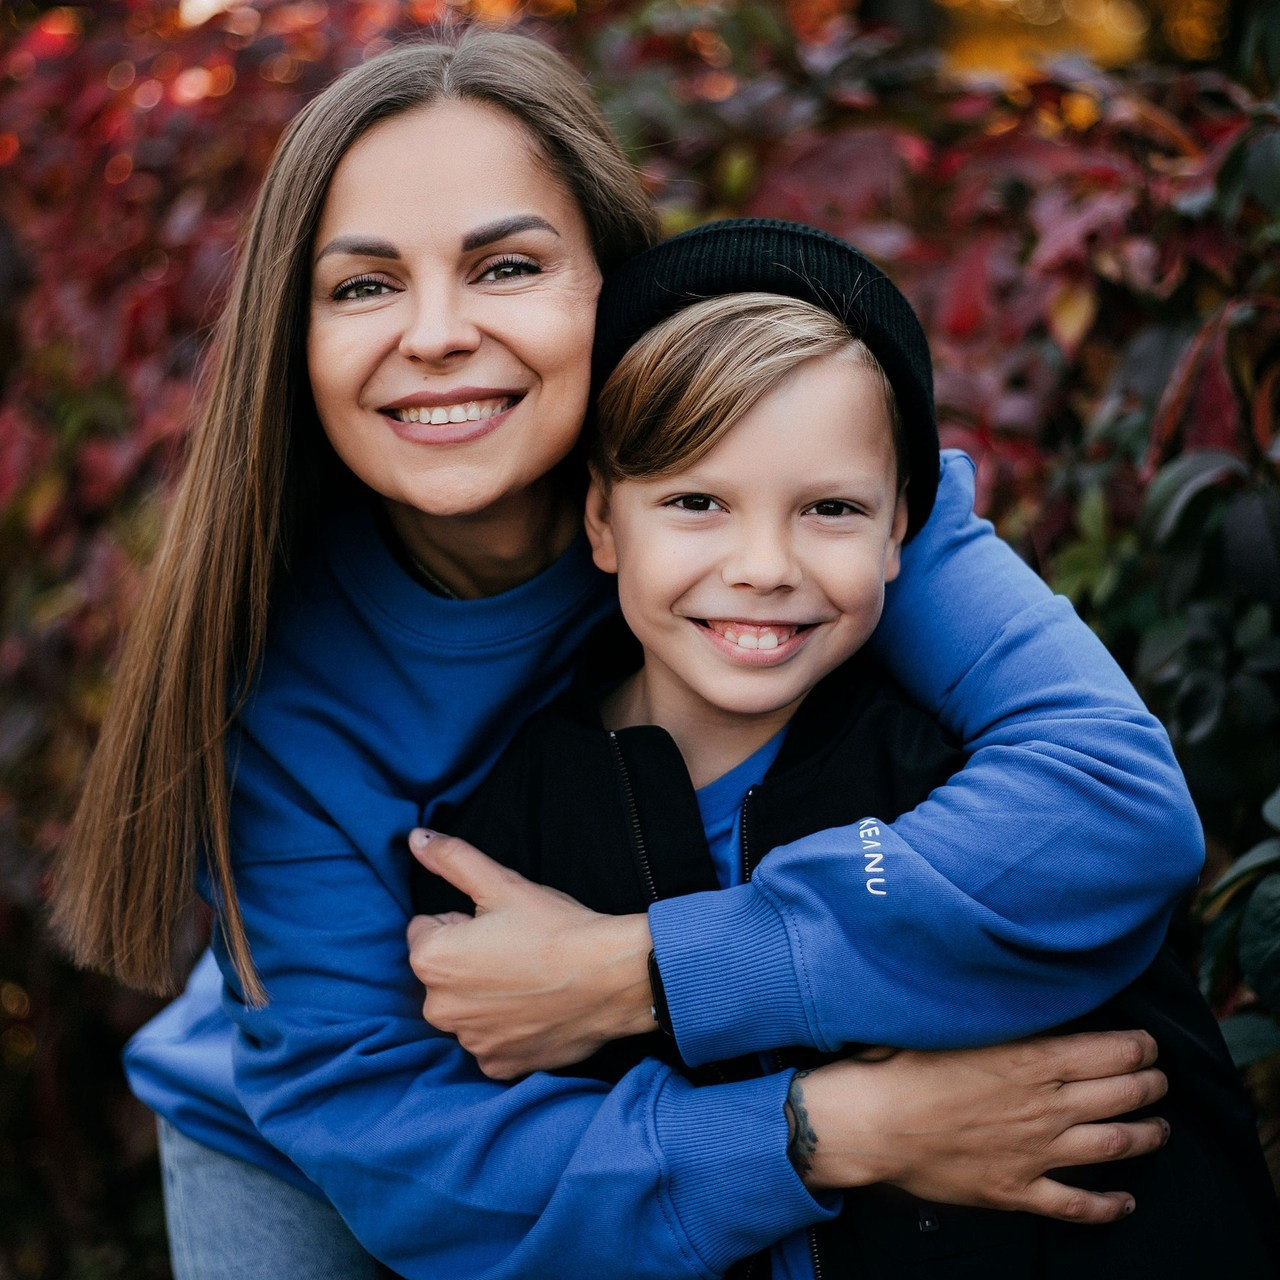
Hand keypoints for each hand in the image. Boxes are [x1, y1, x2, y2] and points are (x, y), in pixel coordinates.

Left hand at [406, 829, 654, 1078]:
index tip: (498, 925)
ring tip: (529, 979)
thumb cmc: (555, 928)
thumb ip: (452, 859)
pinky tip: (535, 1010)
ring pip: (466, 1007)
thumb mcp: (501, 883)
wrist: (611, 978)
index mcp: (431, 960)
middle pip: (442, 973)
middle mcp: (439, 1009)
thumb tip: (415, 839)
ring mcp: (469, 1042)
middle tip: (515, 951)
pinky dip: (506, 1028)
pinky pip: (490, 1041)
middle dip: (467, 961)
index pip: (427, 930)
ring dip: (485, 996)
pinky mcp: (498, 1065)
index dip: (463, 922)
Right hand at [791, 1030, 1167, 1223]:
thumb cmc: (901, 1066)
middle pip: (1121, 1095)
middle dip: (1149, 1085)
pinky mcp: (1017, 1189)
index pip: (1108, 1052)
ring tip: (1159, 1128)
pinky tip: (1126, 1201)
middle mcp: (1044, 1106)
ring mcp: (1036, 1152)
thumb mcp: (952, 1025)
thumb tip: (1014, 994)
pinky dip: (1108, 1206)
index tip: (1148, 1045)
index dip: (1138, 1049)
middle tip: (1159, 1080)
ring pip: (1114, 1145)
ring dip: (1145, 1135)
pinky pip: (1077, 1204)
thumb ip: (996, 1017)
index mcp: (1029, 1060)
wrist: (871, 1124)